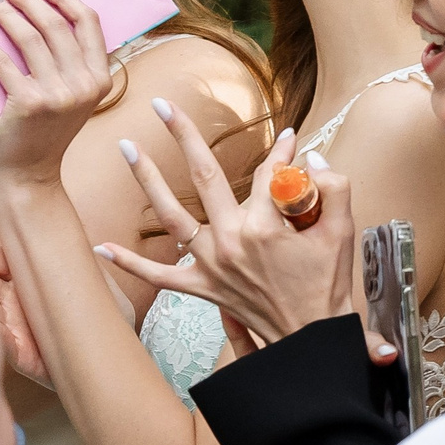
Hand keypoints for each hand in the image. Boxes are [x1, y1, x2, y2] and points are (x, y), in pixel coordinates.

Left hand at [0, 0, 112, 187]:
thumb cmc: (43, 130)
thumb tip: (38, 9)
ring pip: (29, 36)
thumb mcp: (69, 95)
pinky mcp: (27, 104)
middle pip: (55, 23)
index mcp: (100, 78)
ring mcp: (58, 95)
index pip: (88, 22)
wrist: (28, 175)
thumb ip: (67, 62)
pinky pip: (3, 62)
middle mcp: (84, 85)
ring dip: (5, 10)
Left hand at [97, 101, 392, 362]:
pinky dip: (130, 262)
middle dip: (182, 135)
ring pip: (170, 215)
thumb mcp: (343, 232)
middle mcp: (230, 240)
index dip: (281, 152)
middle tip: (162, 104)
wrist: (310, 339)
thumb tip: (311, 158)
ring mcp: (211, 264)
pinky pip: (159, 275)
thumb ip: (333, 187)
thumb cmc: (327, 286)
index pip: (267, 173)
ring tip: (126, 147)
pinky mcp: (201, 287)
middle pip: (204, 175)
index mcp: (264, 225)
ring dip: (146, 179)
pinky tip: (101, 246)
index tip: (290, 138)